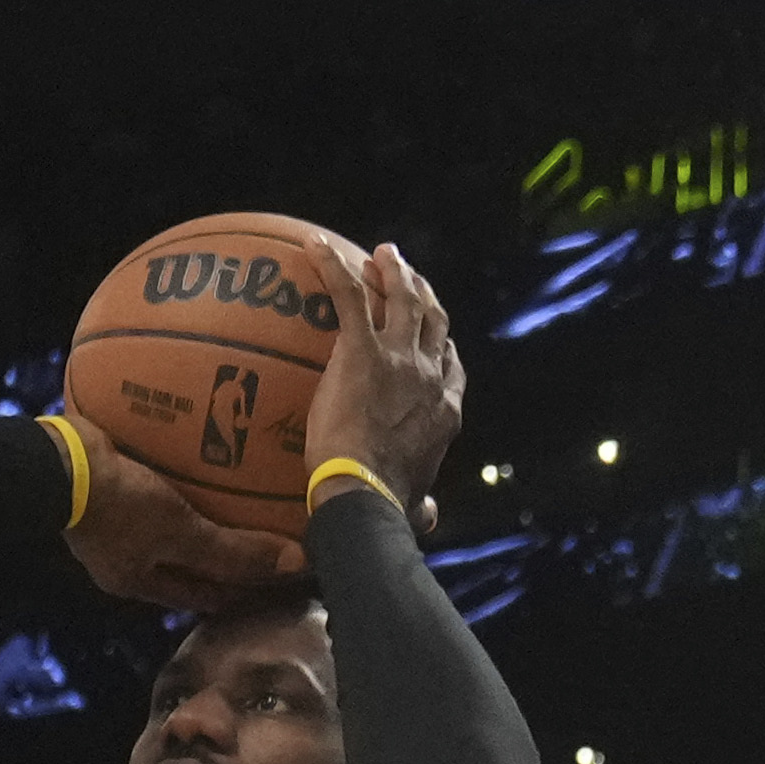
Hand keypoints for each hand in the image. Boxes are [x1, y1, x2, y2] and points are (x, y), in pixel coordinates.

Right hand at [63, 433, 293, 615]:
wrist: (53, 459)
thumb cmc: (116, 506)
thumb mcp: (181, 533)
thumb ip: (235, 552)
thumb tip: (297, 565)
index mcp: (139, 581)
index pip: (206, 596)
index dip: (243, 592)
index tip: (280, 581)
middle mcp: (124, 555)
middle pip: (188, 560)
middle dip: (224, 554)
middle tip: (269, 539)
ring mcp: (110, 518)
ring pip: (169, 521)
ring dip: (201, 512)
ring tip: (241, 496)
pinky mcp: (106, 480)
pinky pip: (153, 480)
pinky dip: (178, 474)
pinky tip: (202, 452)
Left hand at [303, 241, 468, 499]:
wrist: (368, 492)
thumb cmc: (387, 505)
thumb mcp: (415, 507)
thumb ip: (422, 506)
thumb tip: (429, 517)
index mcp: (445, 410)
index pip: (450, 364)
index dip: (442, 341)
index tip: (433, 330)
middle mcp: (430, 376)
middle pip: (432, 319)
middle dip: (422, 291)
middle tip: (406, 274)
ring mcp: (400, 360)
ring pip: (403, 298)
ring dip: (393, 270)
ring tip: (380, 253)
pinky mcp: (364, 352)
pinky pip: (348, 296)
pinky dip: (333, 266)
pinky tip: (314, 246)